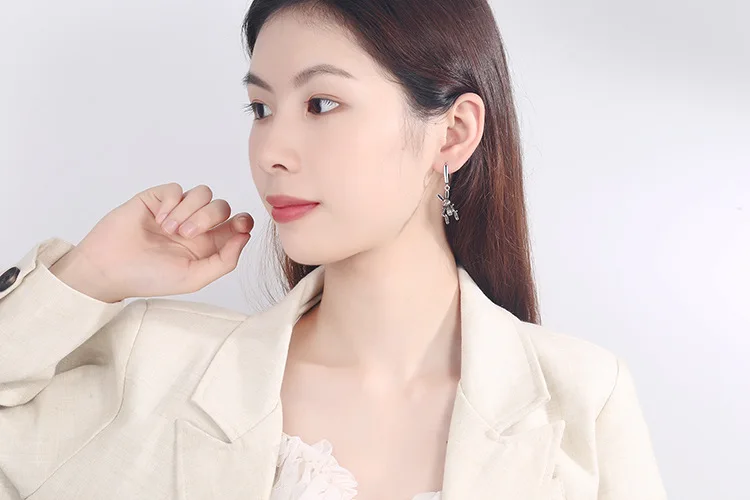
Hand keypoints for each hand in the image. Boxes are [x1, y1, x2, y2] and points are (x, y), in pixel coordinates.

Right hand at [52, 183, 253, 301]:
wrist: (109, 268)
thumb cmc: (149, 278)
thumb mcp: (194, 278)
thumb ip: (225, 260)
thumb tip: (245, 237)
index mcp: (207, 245)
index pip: (235, 225)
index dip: (243, 221)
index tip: (241, 224)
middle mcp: (195, 226)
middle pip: (222, 207)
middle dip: (210, 217)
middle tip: (187, 234)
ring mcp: (176, 211)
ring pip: (203, 193)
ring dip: (190, 210)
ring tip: (169, 229)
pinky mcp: (156, 199)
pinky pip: (177, 189)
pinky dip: (172, 202)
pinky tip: (159, 220)